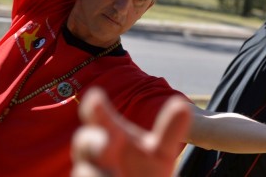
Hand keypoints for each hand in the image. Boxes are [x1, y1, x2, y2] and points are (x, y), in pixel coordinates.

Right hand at [71, 88, 191, 176]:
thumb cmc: (144, 169)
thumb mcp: (161, 151)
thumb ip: (169, 131)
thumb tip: (182, 105)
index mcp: (112, 136)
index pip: (100, 119)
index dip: (96, 109)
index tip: (96, 96)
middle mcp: (96, 155)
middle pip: (85, 143)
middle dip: (93, 142)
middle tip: (108, 146)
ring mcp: (90, 172)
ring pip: (83, 172)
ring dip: (96, 174)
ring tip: (117, 175)